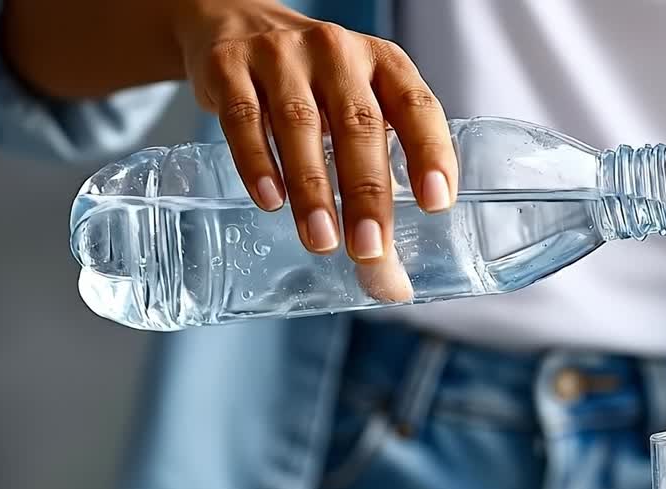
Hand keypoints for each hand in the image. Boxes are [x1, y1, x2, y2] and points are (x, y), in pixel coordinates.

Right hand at [170, 0, 457, 259]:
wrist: (234, 24)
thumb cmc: (313, 87)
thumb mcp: (352, 114)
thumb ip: (375, 186)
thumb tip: (389, 286)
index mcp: (383, 63)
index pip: (417, 107)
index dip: (430, 153)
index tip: (437, 204)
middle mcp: (337, 52)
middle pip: (359, 124)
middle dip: (366, 193)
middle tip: (370, 249)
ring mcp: (281, 54)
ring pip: (300, 123)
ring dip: (313, 189)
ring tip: (321, 241)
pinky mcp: (228, 66)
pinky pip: (244, 116)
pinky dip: (257, 162)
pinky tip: (269, 201)